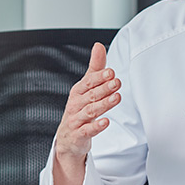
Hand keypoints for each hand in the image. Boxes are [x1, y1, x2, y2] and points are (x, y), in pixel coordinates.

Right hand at [55, 42, 121, 162]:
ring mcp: (76, 120)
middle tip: (117, 83)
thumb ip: (95, 69)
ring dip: (104, 104)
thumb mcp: (86, 88)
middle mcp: (75, 104)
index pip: (88, 82)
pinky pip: (87, 130)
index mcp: (78, 92)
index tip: (111, 72)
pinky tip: (106, 122)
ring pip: (90, 111)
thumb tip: (98, 46)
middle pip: (90, 95)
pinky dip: (96, 126)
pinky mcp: (79, 135)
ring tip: (116, 98)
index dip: (99, 77)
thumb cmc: (79, 110)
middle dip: (104, 88)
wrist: (68, 138)